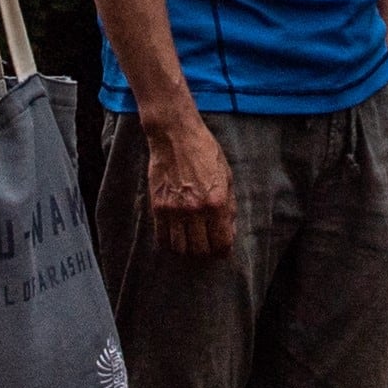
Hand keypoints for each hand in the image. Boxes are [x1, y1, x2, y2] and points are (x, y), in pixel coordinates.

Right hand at [144, 113, 236, 257]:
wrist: (175, 135)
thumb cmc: (204, 151)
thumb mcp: (226, 176)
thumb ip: (229, 206)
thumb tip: (229, 229)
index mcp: (217, 202)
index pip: (221, 242)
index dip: (223, 251)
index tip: (221, 250)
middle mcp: (195, 209)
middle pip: (200, 249)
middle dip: (206, 252)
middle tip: (206, 245)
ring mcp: (174, 210)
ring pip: (180, 248)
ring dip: (187, 249)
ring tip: (190, 241)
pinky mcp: (158, 207)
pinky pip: (162, 238)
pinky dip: (169, 243)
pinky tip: (175, 236)